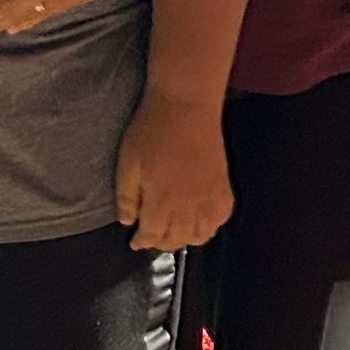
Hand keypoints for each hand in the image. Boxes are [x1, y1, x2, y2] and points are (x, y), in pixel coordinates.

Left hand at [116, 90, 233, 253]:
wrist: (185, 107)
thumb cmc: (152, 131)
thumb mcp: (127, 164)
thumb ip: (126, 197)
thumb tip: (127, 222)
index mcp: (160, 204)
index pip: (151, 237)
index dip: (141, 242)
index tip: (135, 241)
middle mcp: (187, 209)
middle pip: (176, 240)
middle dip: (161, 242)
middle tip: (153, 237)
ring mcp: (208, 200)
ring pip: (200, 236)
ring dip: (185, 239)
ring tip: (175, 232)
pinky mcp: (223, 188)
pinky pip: (220, 220)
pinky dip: (210, 226)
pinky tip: (200, 220)